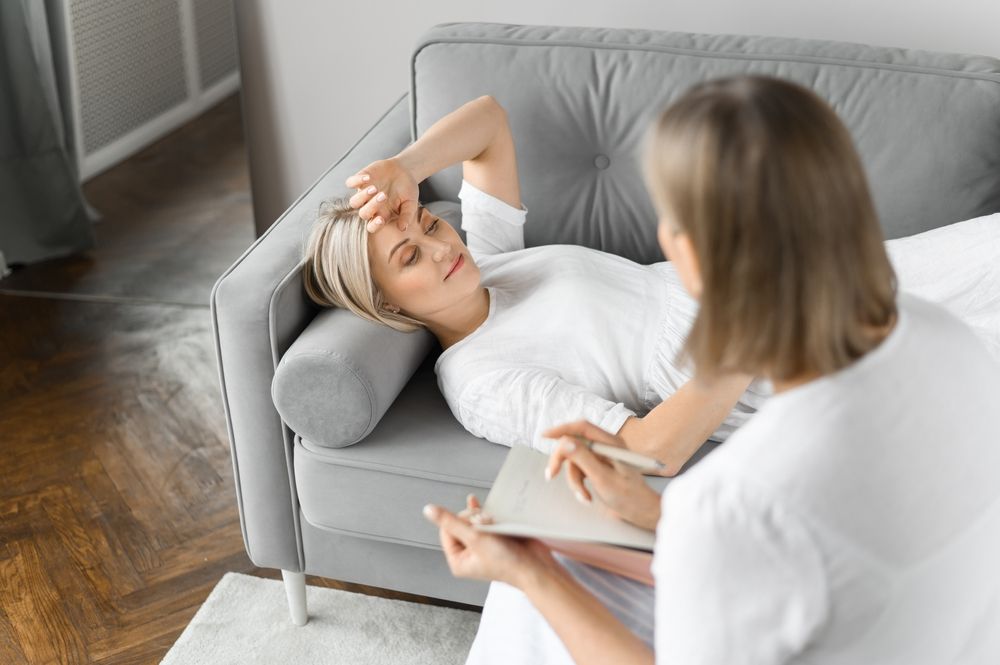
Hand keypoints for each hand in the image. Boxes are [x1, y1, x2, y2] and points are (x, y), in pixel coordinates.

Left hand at [344, 157, 419, 232]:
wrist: (403, 170)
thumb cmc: (407, 190)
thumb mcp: (411, 203)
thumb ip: (407, 215)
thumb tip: (402, 228)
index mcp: (382, 215)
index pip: (373, 226)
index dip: (374, 225)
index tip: (381, 219)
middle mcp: (371, 206)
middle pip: (363, 214)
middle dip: (372, 206)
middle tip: (384, 195)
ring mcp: (364, 193)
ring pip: (354, 202)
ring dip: (362, 196)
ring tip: (375, 188)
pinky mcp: (360, 180)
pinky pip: (350, 183)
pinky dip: (355, 181)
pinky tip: (368, 177)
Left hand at [423, 494, 555, 588]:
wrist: (535, 567)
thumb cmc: (506, 561)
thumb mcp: (475, 539)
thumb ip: (451, 522)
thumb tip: (428, 509)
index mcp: (457, 560)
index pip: (446, 530)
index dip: (459, 520)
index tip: (474, 522)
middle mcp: (468, 554)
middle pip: (460, 523)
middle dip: (474, 519)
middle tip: (487, 524)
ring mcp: (481, 547)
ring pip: (474, 521)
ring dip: (483, 517)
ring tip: (494, 523)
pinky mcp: (495, 540)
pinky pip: (486, 522)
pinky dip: (487, 515)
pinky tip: (478, 504)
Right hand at [543, 420, 662, 530]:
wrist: (641, 512)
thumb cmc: (628, 497)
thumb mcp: (603, 479)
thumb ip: (583, 458)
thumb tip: (565, 442)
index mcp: (611, 443)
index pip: (582, 427)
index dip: (562, 429)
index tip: (544, 435)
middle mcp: (606, 446)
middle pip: (574, 444)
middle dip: (562, 461)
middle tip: (550, 475)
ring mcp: (601, 456)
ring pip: (574, 460)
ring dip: (574, 480)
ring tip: (584, 496)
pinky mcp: (598, 466)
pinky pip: (579, 469)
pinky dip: (579, 484)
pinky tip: (587, 497)